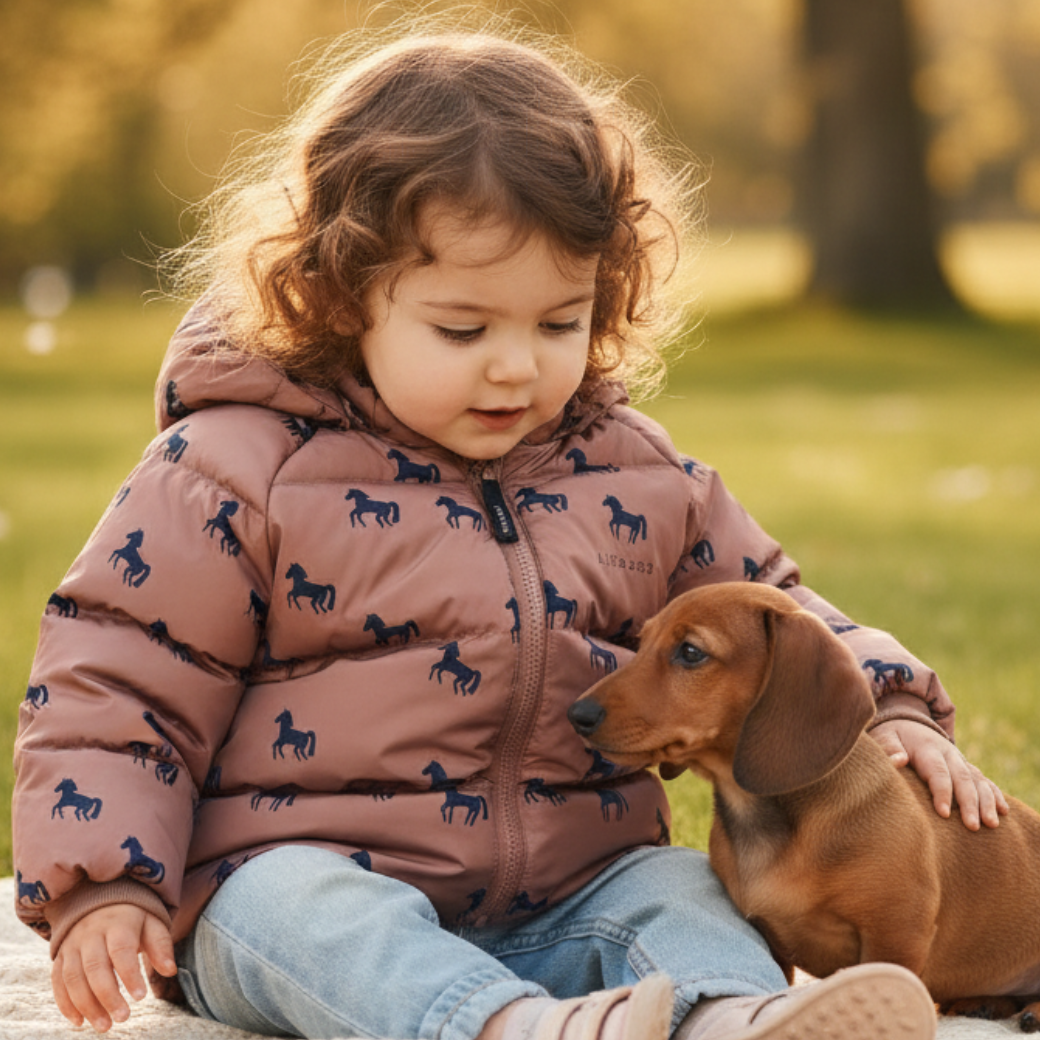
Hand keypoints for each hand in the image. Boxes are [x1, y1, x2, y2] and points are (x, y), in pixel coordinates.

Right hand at [52, 903, 176, 1032]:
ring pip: (74, 978)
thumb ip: (161, 945)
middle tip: (123, 1018)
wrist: (100, 901)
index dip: (130, 974)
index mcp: (118, 923)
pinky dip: (66, 1004)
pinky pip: (57, 982)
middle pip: (95, 967)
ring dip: (87, 1005)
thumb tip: (170, 970)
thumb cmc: (133, 918)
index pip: (121, 950)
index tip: (141, 997)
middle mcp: (91, 934)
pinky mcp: (60, 956)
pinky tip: (80, 1022)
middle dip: (107, 996)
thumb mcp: (151, 923)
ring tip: (104, 1026)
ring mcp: (72, 945)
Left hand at [871, 719, 1008, 829]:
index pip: (937, 772)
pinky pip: (984, 781)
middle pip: (962, 779)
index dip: (942, 792)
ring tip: (992, 825)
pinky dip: (995, 795)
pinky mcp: (966, 767)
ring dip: (987, 802)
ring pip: (978, 781)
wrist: (907, 723)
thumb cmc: (891, 736)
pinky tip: (1004, 812)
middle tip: (972, 826)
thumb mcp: (884, 736)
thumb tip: (898, 760)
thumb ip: (889, 748)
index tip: (943, 814)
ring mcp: (960, 761)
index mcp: (927, 748)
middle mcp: (949, 754)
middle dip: (969, 803)